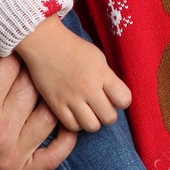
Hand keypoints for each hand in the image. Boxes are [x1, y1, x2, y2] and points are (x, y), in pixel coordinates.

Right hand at [0, 44, 76, 169]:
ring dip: (49, 99)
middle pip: (33, 89)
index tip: (8, 55)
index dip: (11, 56)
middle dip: (31, 73)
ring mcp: (10, 158)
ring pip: (50, 116)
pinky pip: (54, 157)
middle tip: (27, 69)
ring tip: (41, 89)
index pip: (12, 68)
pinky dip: (66, 140)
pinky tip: (64, 121)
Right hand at [14, 15, 131, 131]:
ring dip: (94, 121)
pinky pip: (72, 126)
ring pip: (92, 126)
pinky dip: (77, 123)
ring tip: (89, 112)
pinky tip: (76, 113)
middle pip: (109, 118)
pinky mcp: (56, 105)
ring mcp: (71, 98)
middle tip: (103, 107)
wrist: (45, 43)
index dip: (122, 101)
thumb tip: (115, 96)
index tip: (117, 97)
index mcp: (103, 74)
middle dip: (109, 114)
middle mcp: (89, 88)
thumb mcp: (98, 58)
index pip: (124, 99)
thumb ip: (108, 78)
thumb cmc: (74, 48)